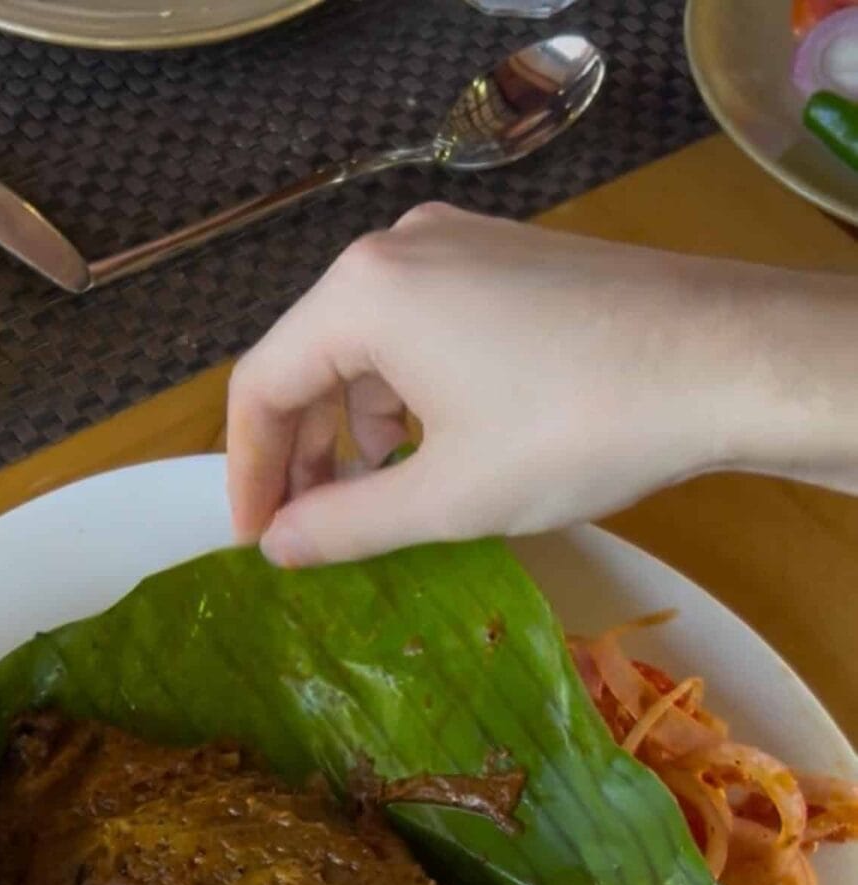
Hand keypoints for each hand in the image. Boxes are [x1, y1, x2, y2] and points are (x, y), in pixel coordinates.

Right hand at [227, 204, 857, 566]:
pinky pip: (425, 328)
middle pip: (312, 358)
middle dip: (304, 452)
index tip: (257, 542)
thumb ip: (346, 524)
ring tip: (381, 499)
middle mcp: (398, 249)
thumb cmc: (577, 429)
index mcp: (363, 294)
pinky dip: (412, 395)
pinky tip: (443, 446)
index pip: (263, 386)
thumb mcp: (449, 496)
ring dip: (360, 428)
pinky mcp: (508, 260)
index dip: (247, 474)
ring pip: (371, 346)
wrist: (728, 361)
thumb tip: (278, 548)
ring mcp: (459, 245)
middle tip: (309, 532)